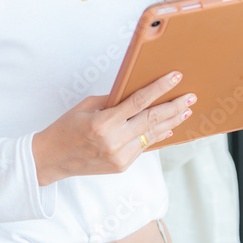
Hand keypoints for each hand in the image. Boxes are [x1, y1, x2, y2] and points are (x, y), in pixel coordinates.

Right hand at [32, 70, 195, 185]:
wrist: (52, 159)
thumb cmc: (66, 127)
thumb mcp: (86, 107)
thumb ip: (113, 100)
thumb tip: (137, 91)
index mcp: (103, 123)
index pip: (138, 101)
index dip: (160, 88)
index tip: (175, 77)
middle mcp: (113, 141)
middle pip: (152, 119)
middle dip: (174, 106)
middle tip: (190, 96)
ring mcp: (119, 156)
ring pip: (152, 135)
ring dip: (171, 121)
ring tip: (186, 111)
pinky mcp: (122, 166)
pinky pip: (144, 147)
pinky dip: (157, 136)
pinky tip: (168, 127)